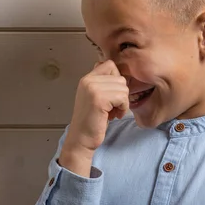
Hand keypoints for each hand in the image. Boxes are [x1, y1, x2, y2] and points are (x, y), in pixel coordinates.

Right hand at [60, 60, 128, 175]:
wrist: (81, 139)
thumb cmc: (92, 121)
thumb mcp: (95, 97)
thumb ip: (103, 83)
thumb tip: (119, 72)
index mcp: (87, 78)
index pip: (110, 65)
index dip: (117, 79)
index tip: (112, 95)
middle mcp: (88, 80)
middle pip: (120, 78)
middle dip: (121, 94)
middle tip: (111, 107)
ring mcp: (93, 88)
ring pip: (123, 88)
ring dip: (122, 102)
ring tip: (111, 112)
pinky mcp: (99, 99)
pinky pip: (123, 97)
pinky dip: (123, 108)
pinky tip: (113, 116)